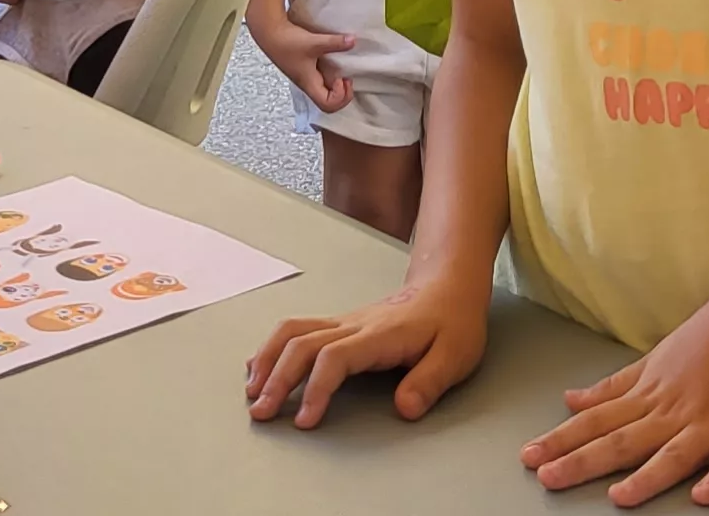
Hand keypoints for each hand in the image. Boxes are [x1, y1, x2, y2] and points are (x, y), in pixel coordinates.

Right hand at [245, 277, 490, 427]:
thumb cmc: (452, 323)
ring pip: (292, 331)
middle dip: (277, 379)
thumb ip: (429, 383)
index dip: (316, 389)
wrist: (448, 287)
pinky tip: (259, 366)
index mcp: (380, 335)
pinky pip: (296, 330)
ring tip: (252, 391)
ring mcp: (343, 322)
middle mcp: (354, 325)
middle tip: (261, 413)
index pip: (335, 358)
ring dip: (267, 360)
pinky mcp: (339, 325)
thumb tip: (405, 409)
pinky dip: (272, 348)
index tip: (304, 420)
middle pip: (302, 345)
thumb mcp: (456, 356)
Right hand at [246, 0, 357, 111]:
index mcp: (309, 83)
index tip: (342, 79)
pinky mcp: (304, 69)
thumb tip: (352, 41)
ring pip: (324, 92)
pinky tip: (332, 62)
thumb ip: (335, 42)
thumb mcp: (314, 42)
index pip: (328, 105)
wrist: (269, 32)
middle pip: (328, 103)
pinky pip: (320, 80)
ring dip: (336, 85)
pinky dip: (330, 76)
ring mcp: (305, 77)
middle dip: (342, 94)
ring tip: (340, 71)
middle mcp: (307, 84)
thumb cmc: (286, 41)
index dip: (340, 97)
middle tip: (346, 78)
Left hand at [522, 284, 708, 503]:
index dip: (561, 440)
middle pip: (623, 440)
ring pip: (675, 454)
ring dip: (647, 477)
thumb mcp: (653, 362)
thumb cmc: (707, 341)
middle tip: (547, 479)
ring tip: (619, 498)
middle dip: (583, 461)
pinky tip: (703, 496)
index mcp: (649, 395)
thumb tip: (568, 400)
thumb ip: (612, 387)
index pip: (596, 422)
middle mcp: (674, 411)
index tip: (529, 457)